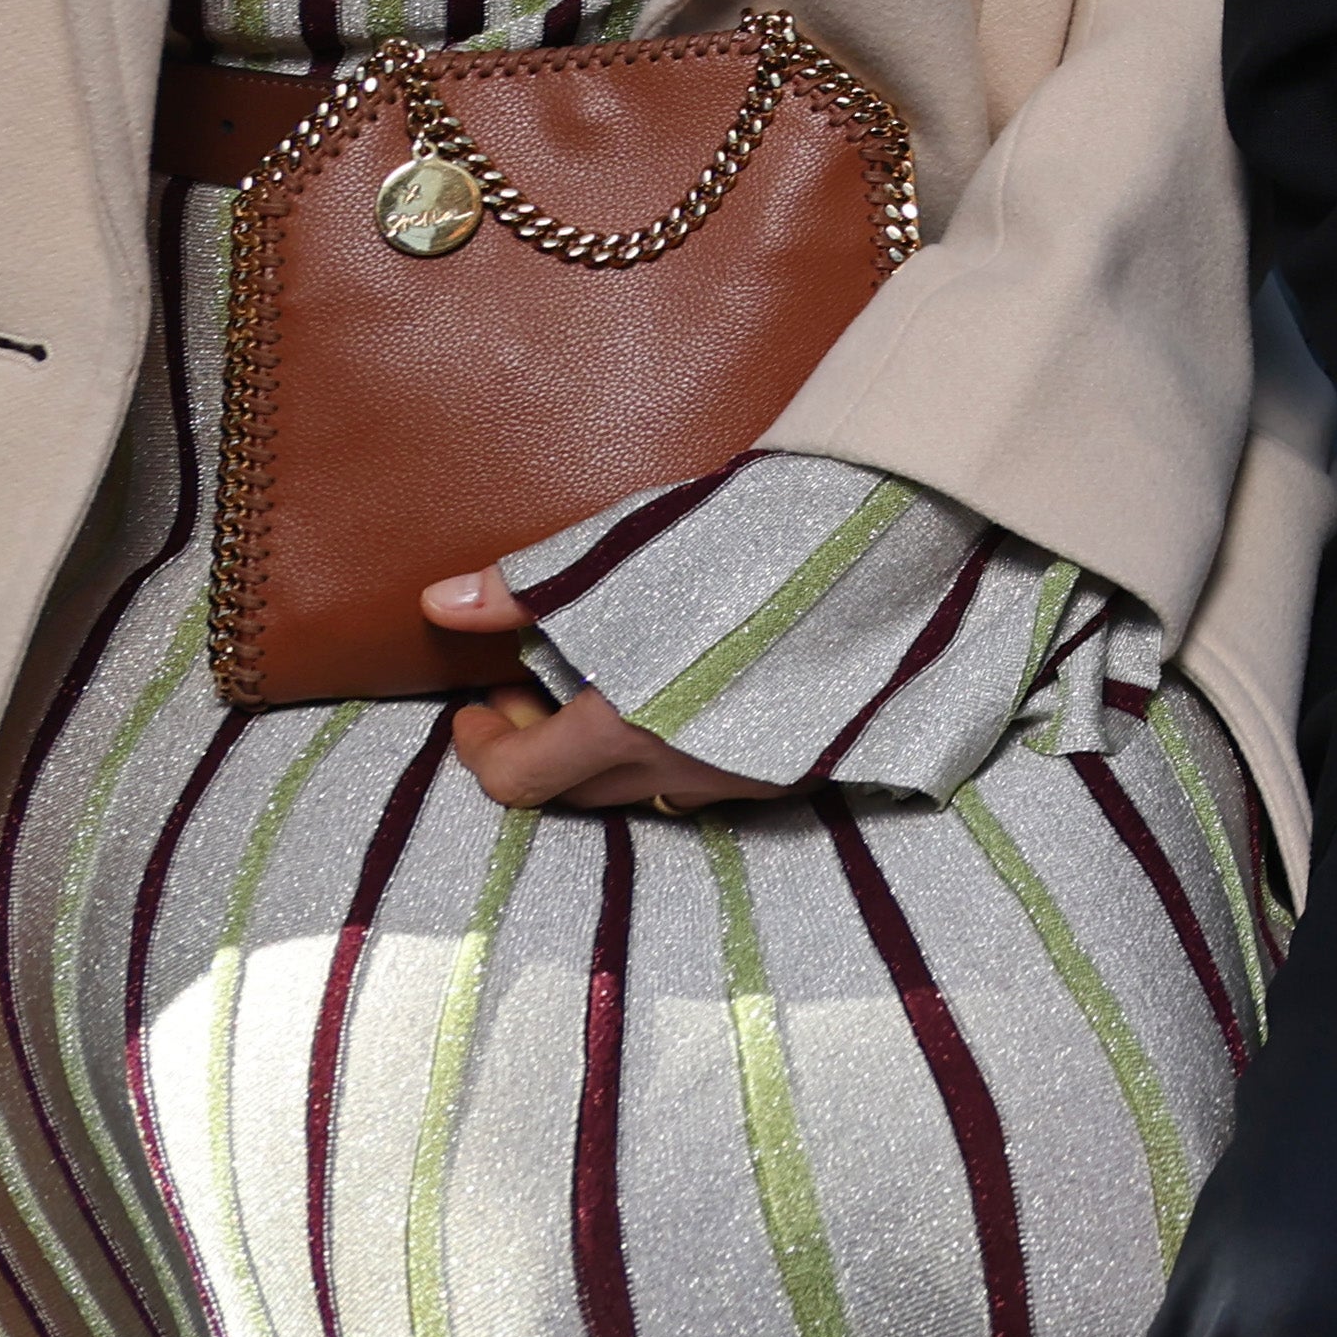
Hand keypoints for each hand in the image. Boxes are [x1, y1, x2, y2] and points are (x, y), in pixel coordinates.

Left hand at [422, 566, 787, 814]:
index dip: (483, 750)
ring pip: (640, 790)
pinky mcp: (793, 767)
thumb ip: (529, 589)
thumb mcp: (631, 554)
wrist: (900, 552)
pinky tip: (679, 692)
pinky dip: (665, 749)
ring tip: (598, 686)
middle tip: (529, 684)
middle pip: (574, 794)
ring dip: (599, 752)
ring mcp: (742, 777)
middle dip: (537, 744)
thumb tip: (437, 603)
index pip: (519, 782)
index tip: (476, 706)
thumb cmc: (757, 543)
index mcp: (629, 727)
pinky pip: (702, 779)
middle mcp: (680, 771)